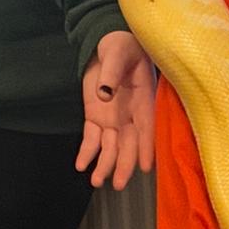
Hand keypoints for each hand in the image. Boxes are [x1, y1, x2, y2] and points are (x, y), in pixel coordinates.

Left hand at [77, 31, 156, 189]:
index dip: (146, 146)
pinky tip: (81, 166)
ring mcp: (112, 118)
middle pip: (129, 144)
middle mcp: (129, 115)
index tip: (146, 166)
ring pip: (110, 147)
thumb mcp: (117, 53)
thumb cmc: (122, 46)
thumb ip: (111, 72)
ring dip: (105, 165)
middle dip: (124, 164)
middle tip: (119, 184)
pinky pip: (92, 139)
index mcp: (142, 100)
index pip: (146, 127)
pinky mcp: (96, 117)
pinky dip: (87, 152)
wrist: (109, 43)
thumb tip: (105, 94)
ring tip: (96, 182)